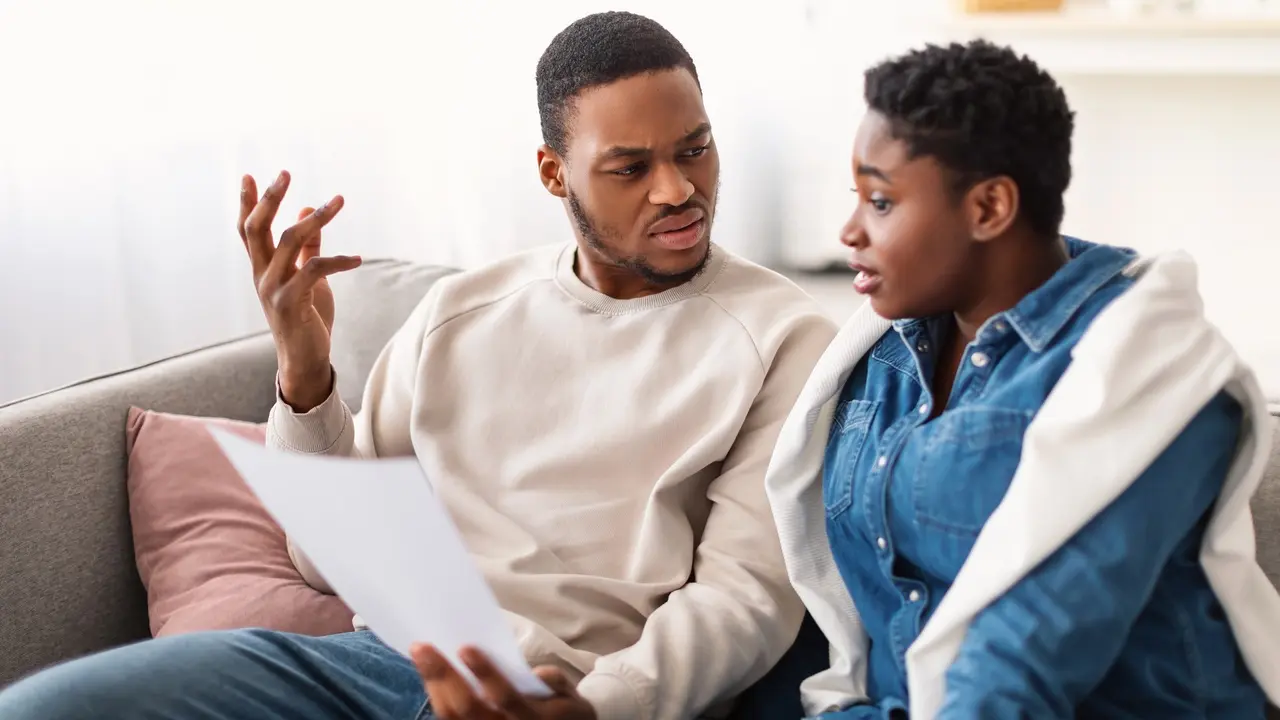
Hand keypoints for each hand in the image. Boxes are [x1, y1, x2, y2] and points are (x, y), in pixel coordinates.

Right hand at [237, 171, 361, 411]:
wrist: (304, 360)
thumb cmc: (306, 317)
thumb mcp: (308, 277)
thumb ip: (307, 246)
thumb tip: (307, 209)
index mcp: (262, 268)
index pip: (248, 230)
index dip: (247, 203)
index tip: (249, 175)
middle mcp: (261, 276)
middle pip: (257, 229)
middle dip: (269, 199)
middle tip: (284, 173)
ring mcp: (273, 289)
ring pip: (288, 242)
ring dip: (316, 219)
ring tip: (338, 201)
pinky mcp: (291, 303)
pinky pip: (314, 270)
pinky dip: (337, 260)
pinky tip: (357, 259)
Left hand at [411, 644, 596, 719]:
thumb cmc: (562, 709)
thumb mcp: (568, 694)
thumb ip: (554, 682)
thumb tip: (537, 674)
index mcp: (532, 718)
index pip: (504, 697)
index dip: (484, 674)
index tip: (466, 648)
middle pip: (467, 708)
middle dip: (443, 676)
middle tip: (423, 647)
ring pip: (452, 717)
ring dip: (433, 685)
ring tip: (422, 655)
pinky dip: (437, 695)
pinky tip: (430, 675)